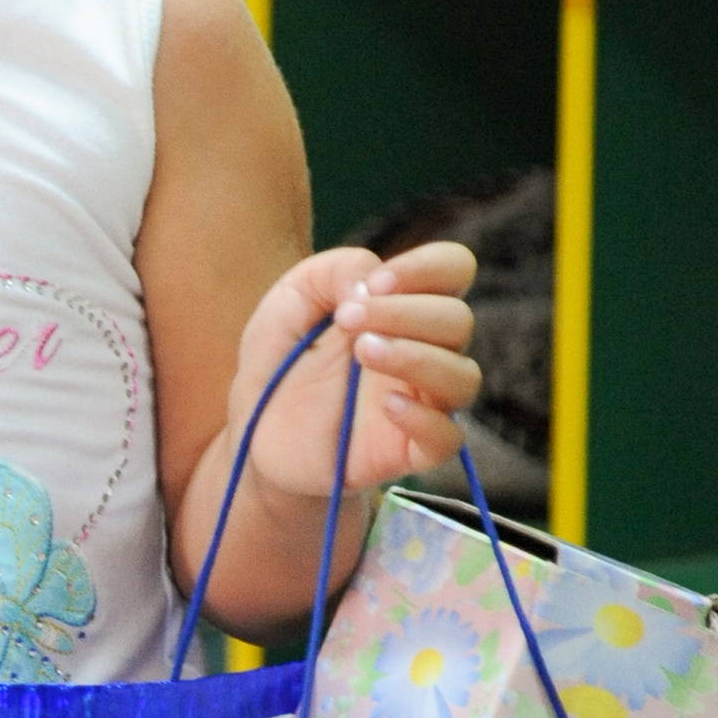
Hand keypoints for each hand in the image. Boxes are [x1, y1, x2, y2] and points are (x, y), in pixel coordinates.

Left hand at [234, 239, 480, 502]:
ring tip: (361, 352)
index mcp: (407, 305)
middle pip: (458, 320)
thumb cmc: (281, 355)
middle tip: (347, 320)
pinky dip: (425, 418)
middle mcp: (426, 349)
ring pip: (463, 377)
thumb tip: (374, 279)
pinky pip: (448, 438)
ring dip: (417, 357)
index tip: (375, 283)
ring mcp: (423, 401)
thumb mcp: (293, 296)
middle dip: (406, 312)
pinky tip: (386, 406)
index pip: (454, 269)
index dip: (427, 267)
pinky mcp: (410, 450)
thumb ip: (336, 270)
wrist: (254, 428)